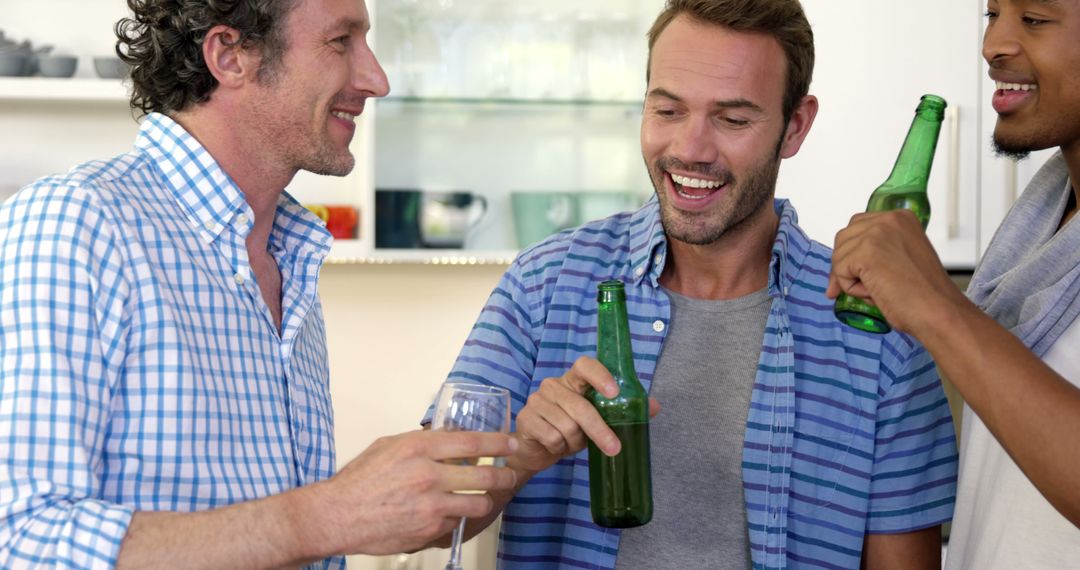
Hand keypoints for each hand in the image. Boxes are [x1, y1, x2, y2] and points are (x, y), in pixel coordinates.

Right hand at [311, 429, 517, 556]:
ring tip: (486, 498)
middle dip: (504, 475)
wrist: (338, 515)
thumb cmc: (359, 481)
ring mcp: (431, 505)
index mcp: (419, 448)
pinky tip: (453, 515)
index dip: (497, 442)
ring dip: (486, 500)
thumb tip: (447, 437)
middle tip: (510, 475)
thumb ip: (421, 441)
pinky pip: (456, 522)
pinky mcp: (429, 529)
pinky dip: (457, 519)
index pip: (471, 441)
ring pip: (477, 503)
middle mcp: (429, 475)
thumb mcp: (389, 446)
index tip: (510, 442)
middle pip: (483, 474)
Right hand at [512, 356, 659, 474]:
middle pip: (580, 407)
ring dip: (574, 442)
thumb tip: (655, 406)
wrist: (537, 449)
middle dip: (600, 431)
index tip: (614, 393)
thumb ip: (622, 411)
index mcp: (573, 380)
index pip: (585, 366)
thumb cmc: (570, 429)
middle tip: (614, 448)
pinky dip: (559, 448)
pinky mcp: (526, 419)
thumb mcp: (598, 419)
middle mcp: (553, 385)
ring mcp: (537, 400)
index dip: (600, 376)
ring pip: (567, 426)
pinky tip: (555, 446)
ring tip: (571, 442)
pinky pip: (552, 437)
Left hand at [826, 210, 963, 333]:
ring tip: (879, 290)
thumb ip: (877, 253)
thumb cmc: (924, 296)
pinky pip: (839, 271)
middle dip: (843, 265)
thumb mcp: (900, 261)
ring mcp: (876, 233)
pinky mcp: (866, 252)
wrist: (939, 312)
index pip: (858, 226)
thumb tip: (840, 269)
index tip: (853, 272)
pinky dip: (851, 288)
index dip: (851, 252)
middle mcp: (888, 219)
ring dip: (850, 279)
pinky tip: (875, 292)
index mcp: (900, 218)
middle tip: (853, 288)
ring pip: (839, 256)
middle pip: (843, 238)